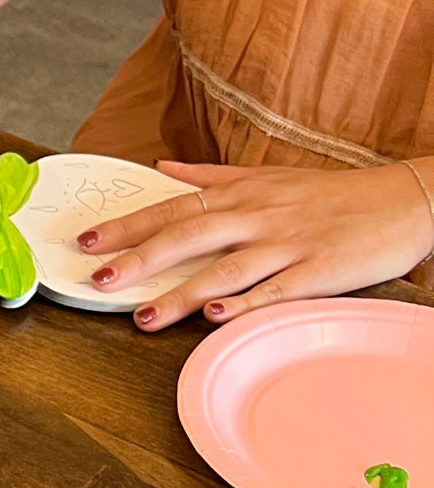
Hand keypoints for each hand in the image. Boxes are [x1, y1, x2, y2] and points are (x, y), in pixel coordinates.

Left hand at [81, 159, 433, 331]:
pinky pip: (277, 290)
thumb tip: (160, 171)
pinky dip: (246, 303)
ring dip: (181, 294)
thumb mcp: (267, 176)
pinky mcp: (319, 271)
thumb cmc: (333, 193)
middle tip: (97, 281)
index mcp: (241, 194)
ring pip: (225, 269)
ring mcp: (289, 244)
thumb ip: (210, 178)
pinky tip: (216, 317)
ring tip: (142, 317)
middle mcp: (258, 216)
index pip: (171, 208)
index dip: (126, 225)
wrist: (408, 199)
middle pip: (188, 236)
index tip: (85, 241)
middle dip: (138, 259)